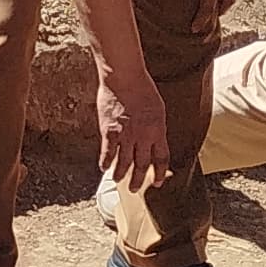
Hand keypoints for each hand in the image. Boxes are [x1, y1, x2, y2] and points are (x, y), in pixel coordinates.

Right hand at [97, 71, 175, 189]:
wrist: (125, 78)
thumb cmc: (142, 88)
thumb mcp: (158, 108)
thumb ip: (155, 126)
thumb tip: (154, 138)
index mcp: (158, 131)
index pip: (162, 159)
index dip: (160, 173)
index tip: (158, 182)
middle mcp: (143, 137)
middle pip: (142, 165)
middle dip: (139, 179)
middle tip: (135, 188)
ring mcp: (126, 135)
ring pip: (124, 162)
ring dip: (121, 174)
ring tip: (118, 180)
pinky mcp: (110, 131)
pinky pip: (108, 152)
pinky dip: (106, 162)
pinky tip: (104, 168)